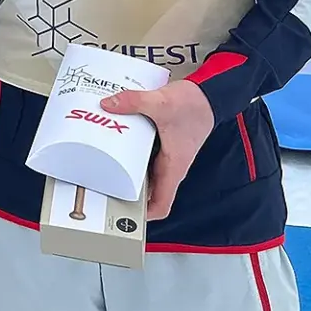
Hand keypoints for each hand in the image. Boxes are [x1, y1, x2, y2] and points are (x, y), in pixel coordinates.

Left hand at [101, 80, 214, 220]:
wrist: (209, 95)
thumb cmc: (195, 107)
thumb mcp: (162, 103)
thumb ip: (134, 102)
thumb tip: (109, 104)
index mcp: (173, 168)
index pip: (161, 205)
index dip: (143, 215)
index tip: (121, 213)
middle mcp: (170, 166)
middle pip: (146, 191)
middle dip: (124, 192)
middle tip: (101, 187)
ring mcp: (166, 156)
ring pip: (143, 173)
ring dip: (125, 172)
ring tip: (101, 167)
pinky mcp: (162, 144)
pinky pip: (143, 156)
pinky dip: (129, 153)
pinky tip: (115, 142)